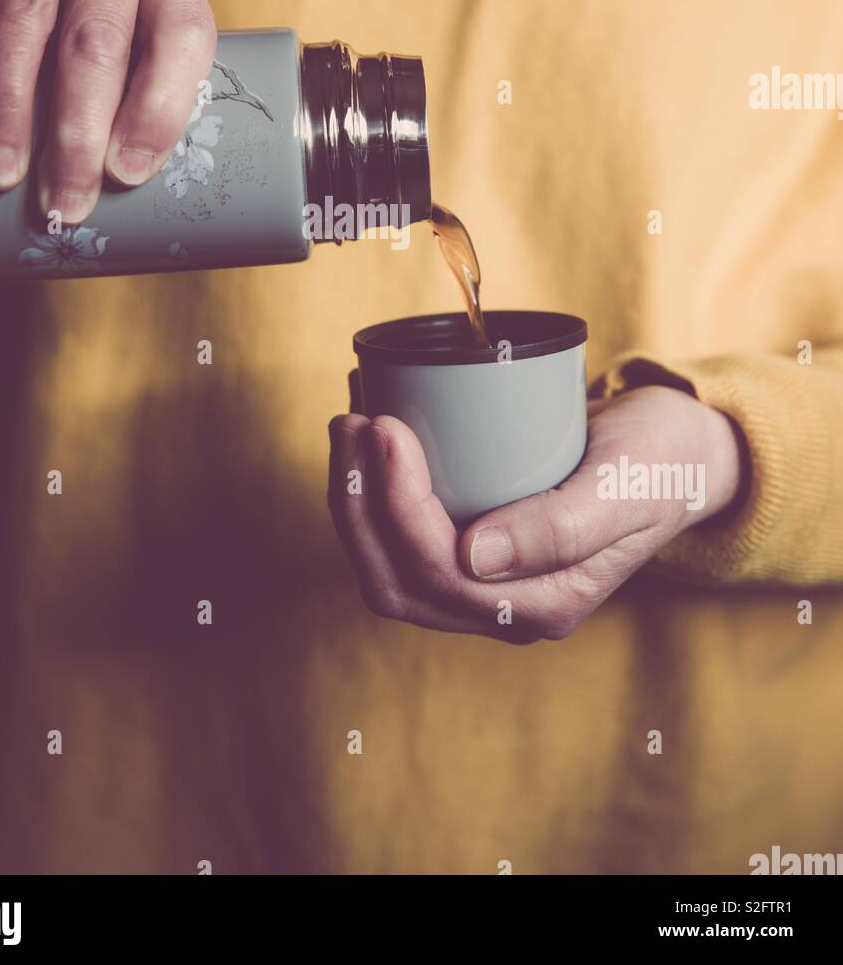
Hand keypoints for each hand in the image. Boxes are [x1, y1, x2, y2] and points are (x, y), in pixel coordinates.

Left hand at [327, 385, 745, 643]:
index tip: (387, 426)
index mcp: (546, 604)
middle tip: (352, 421)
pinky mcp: (473, 547)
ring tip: (349, 424)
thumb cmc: (660, 461)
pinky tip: (367, 431)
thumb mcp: (626, 485)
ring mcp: (487, 581)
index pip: (439, 573)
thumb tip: (475, 558)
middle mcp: (506, 606)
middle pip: (398, 579)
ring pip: (388, 565)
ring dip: (354, 498)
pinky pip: (402, 537)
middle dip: (358, 503)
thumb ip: (562, 529)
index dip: (397, 504)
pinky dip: (371, 489)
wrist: (678, 450)